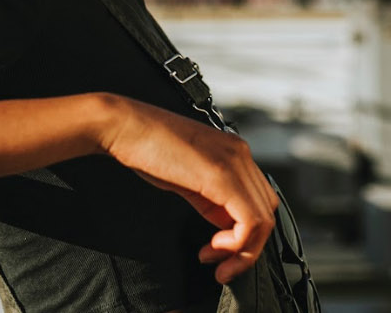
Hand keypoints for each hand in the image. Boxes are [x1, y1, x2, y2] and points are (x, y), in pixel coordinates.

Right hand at [99, 95, 279, 283]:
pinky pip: (249, 220)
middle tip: (220, 263)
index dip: (245, 234)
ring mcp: (235, 163)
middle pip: (266, 211)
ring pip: (263, 219)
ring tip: (216, 260)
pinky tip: (214, 247)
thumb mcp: (187, 179)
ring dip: (243, 250)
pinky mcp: (223, 176)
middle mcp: (241, 154)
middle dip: (247, 246)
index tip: (219, 251)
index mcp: (234, 152)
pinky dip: (237, 243)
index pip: (258, 201)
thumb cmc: (146, 147)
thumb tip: (226, 225)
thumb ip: (212, 200)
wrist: (124, 126)